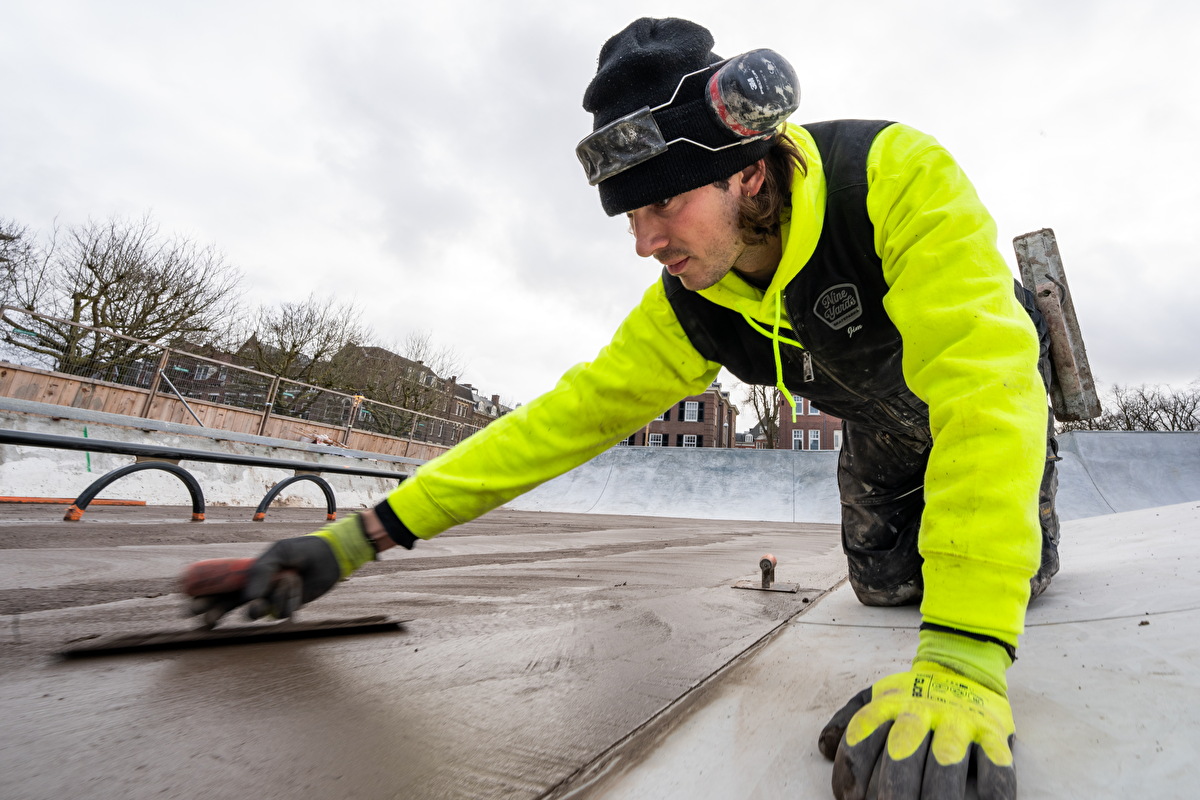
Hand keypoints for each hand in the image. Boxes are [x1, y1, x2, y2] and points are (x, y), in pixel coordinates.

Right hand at [186, 515, 375, 627]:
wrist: (328, 557)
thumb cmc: (300, 551)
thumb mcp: (276, 554)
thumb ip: (259, 574)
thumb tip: (247, 600)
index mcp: (248, 575)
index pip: (220, 589)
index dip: (204, 598)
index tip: (189, 606)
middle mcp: (256, 591)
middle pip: (227, 607)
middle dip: (214, 614)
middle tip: (205, 621)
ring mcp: (270, 602)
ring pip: (258, 613)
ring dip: (273, 597)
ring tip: (288, 579)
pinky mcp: (287, 610)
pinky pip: (280, 614)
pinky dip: (288, 599)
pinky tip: (297, 585)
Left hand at [818, 662, 1015, 799]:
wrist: (963, 663)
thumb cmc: (912, 695)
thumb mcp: (876, 696)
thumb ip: (849, 719)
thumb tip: (825, 746)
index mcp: (889, 703)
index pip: (864, 736)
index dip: (853, 771)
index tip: (851, 799)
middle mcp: (922, 711)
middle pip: (903, 750)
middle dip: (894, 788)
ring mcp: (959, 721)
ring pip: (946, 759)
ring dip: (938, 793)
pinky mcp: (992, 732)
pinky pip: (995, 762)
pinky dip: (993, 788)